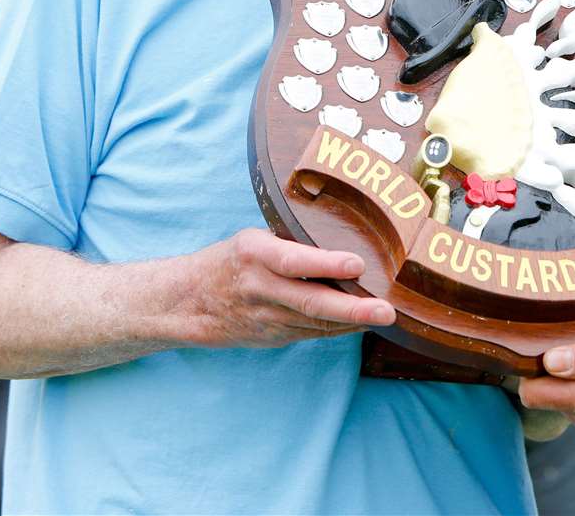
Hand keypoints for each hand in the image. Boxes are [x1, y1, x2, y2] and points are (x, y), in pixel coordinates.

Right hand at [181, 228, 393, 347]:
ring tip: (385, 316)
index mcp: (254, 254)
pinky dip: (340, 329)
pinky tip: (364, 323)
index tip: (358, 264)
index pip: (292, 259)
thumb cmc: (232, 261)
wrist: (188, 303)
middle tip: (386, 311)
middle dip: (352, 309)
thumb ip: (291, 242)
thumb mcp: (254, 240)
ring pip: (316, 323)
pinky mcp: (273, 337)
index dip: (326, 264)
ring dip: (353, 321)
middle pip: (310, 302)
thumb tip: (344, 238)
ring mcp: (266, 318)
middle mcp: (260, 288)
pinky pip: (313, 333)